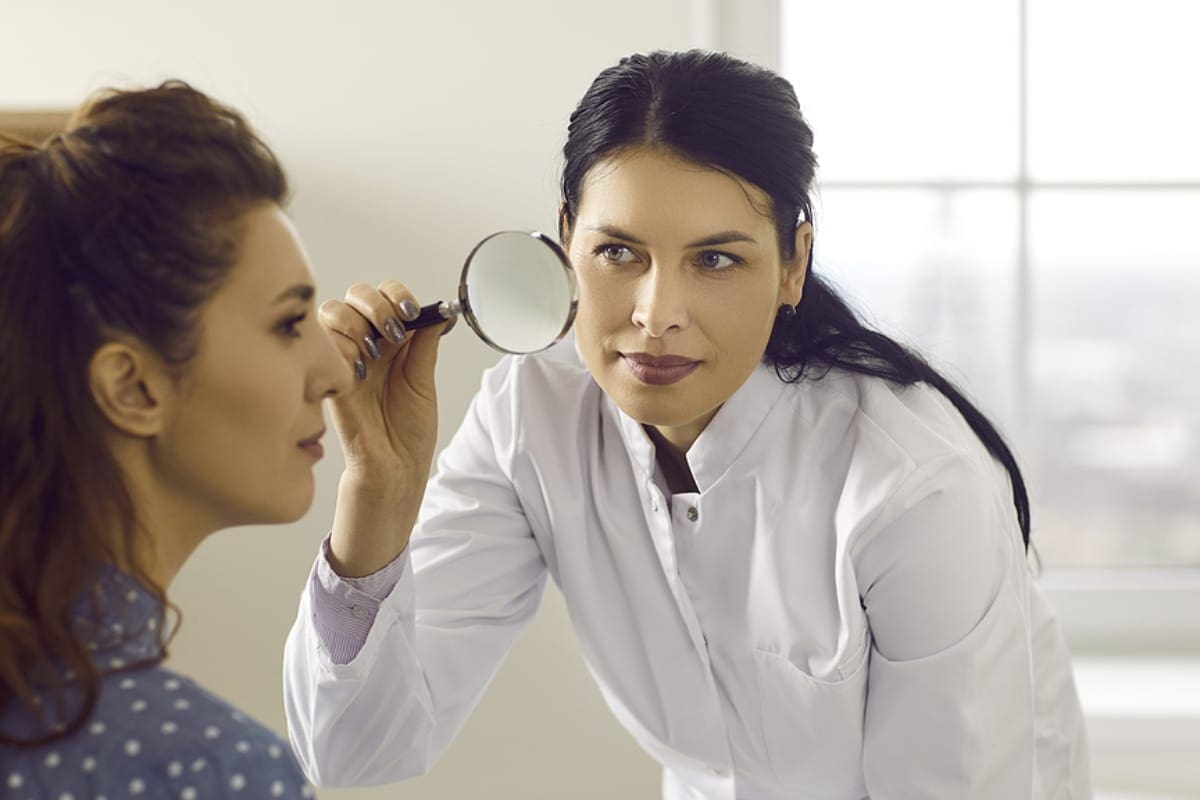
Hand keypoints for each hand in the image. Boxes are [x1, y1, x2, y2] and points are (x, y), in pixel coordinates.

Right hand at [319, 281, 447, 573]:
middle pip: (356, 294)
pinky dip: (344, 347)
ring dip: (358, 322)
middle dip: (377, 303)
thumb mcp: (423, 381)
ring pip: (334, 312)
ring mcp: (346, 360)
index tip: (412, 312)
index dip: (396, 294)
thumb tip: (438, 310)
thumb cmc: (409, 432)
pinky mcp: (328, 378)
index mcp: (392, 342)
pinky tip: (360, 371)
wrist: (394, 471)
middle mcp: (366, 345)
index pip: (385, 295)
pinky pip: (324, 343)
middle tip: (396, 328)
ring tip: (378, 352)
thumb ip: (424, 344)